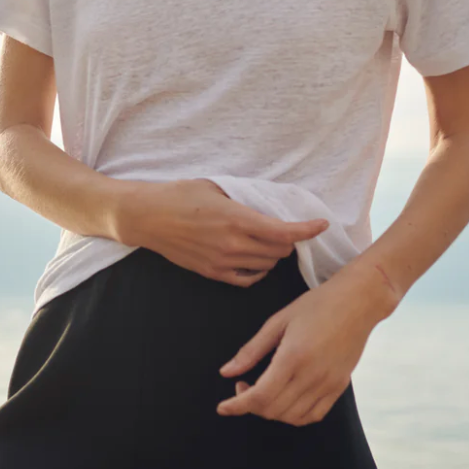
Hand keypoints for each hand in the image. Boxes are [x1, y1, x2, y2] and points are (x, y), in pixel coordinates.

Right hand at [114, 177, 328, 286]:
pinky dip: (259, 271)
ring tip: (269, 242)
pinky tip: (256, 260)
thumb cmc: (179, 195)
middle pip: (279, 250)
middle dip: (289, 240)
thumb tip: (269, 206)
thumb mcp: (217, 188)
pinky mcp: (212, 273)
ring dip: (274, 254)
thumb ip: (245, 199)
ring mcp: (223, 262)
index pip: (284, 231)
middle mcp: (233, 244)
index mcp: (237, 219)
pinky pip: (248, 279)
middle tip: (288, 229)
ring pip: (267, 266)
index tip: (321, 224)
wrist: (147, 217)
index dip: (307, 229)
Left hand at [216, 265, 392, 423]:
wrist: (358, 302)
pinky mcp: (340, 387)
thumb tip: (226, 372)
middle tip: (243, 385)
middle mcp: (312, 376)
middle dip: (250, 405)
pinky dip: (294, 416)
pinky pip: (313, 416)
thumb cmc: (316, 305)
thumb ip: (251, 350)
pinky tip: (285, 399)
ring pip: (291, 417)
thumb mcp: (278, 321)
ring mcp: (328, 384)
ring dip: (270, 411)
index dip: (237, 406)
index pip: (260, 396)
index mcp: (293, 357)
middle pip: (273, 410)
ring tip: (263, 391)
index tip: (223, 407)